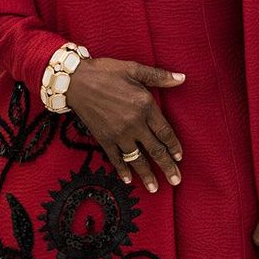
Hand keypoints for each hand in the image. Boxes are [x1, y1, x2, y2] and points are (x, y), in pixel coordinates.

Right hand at [66, 57, 184, 192]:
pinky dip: (123, 171)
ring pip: (137, 159)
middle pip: (155, 150)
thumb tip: (182, 78)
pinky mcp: (103, 139)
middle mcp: (134, 124)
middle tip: (176, 181)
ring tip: (155, 189)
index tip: (179, 157)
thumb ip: (159, 76)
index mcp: (144, 106)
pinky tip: (129, 180)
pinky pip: (116, 159)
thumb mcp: (134, 69)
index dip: (174, 146)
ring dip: (147, 175)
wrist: (75, 81)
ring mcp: (118, 134)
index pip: (165, 132)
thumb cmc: (106, 72)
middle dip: (167, 167)